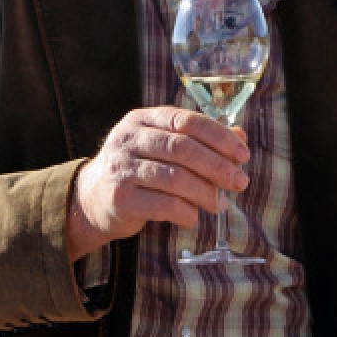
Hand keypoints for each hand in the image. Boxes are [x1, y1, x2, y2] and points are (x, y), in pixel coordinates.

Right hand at [66, 106, 249, 260]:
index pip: (186, 121)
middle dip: (217, 166)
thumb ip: (201, 141)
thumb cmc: (140, 170)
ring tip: (220, 205)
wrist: (93, 199)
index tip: (243, 155)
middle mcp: (129, 139)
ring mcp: (122, 168)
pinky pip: (163, 204)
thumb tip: (241, 137)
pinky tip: (194, 216)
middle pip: (182, 148)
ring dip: (205, 193)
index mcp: (143, 120)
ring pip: (174, 178)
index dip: (219, 137)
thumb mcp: (165, 148)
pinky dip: (185, 212)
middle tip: (240, 183)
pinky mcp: (120, 198)